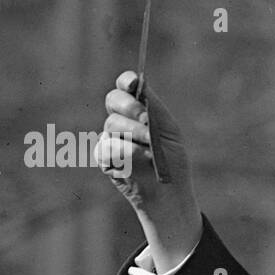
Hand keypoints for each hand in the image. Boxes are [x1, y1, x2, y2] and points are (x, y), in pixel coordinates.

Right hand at [96, 70, 201, 271]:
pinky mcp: (104, 158)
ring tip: (151, 146)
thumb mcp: (168, 131)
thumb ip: (154, 108)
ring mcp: (110, 138)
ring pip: (112, 124)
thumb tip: (139, 84)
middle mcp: (121, 121)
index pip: (124, 88)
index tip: (133, 84)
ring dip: (134, 133)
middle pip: (114, 100)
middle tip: (147, 119)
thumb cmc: (171, 161)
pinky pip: (107, 146)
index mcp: (137, 111)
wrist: (169, 193)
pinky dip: (125, 151)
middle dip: (130, 106)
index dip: (126, 81)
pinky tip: (140, 158)